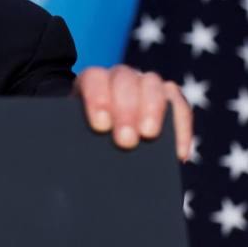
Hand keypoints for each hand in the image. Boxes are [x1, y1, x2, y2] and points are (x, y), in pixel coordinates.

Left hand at [73, 64, 192, 160]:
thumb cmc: (82, 141)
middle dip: (125, 109)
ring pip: (153, 84)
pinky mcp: (168, 100)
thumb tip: (67, 167)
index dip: (97, 98)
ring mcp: (145, 85)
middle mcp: (118, 78)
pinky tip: (178, 153)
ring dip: (152, 109)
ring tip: (149, 137)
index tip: (100, 126)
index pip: (93, 78)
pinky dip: (181, 127)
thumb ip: (70, 145)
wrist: (99, 139)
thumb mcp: (72, 138)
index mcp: (90, 83)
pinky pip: (179, 105)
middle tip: (125, 141)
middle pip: (124, 80)